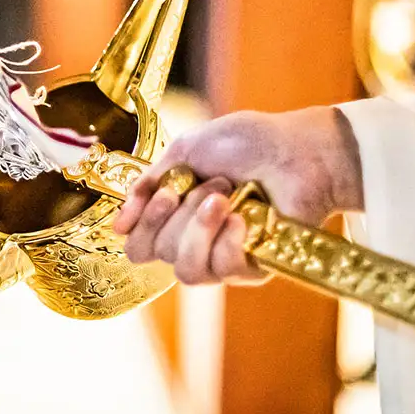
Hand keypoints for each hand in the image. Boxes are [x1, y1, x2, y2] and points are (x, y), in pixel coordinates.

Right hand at [112, 107, 362, 284]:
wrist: (297, 149)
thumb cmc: (247, 144)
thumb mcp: (183, 153)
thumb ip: (146, 187)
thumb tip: (117, 228)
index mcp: (174, 216)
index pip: (138, 246)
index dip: (141, 225)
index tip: (162, 194)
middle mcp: (194, 240)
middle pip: (156, 254)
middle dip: (176, 213)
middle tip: (207, 184)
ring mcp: (222, 257)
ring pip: (184, 270)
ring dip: (200, 227)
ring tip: (226, 197)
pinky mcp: (252, 269)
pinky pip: (222, 270)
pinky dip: (229, 238)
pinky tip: (245, 216)